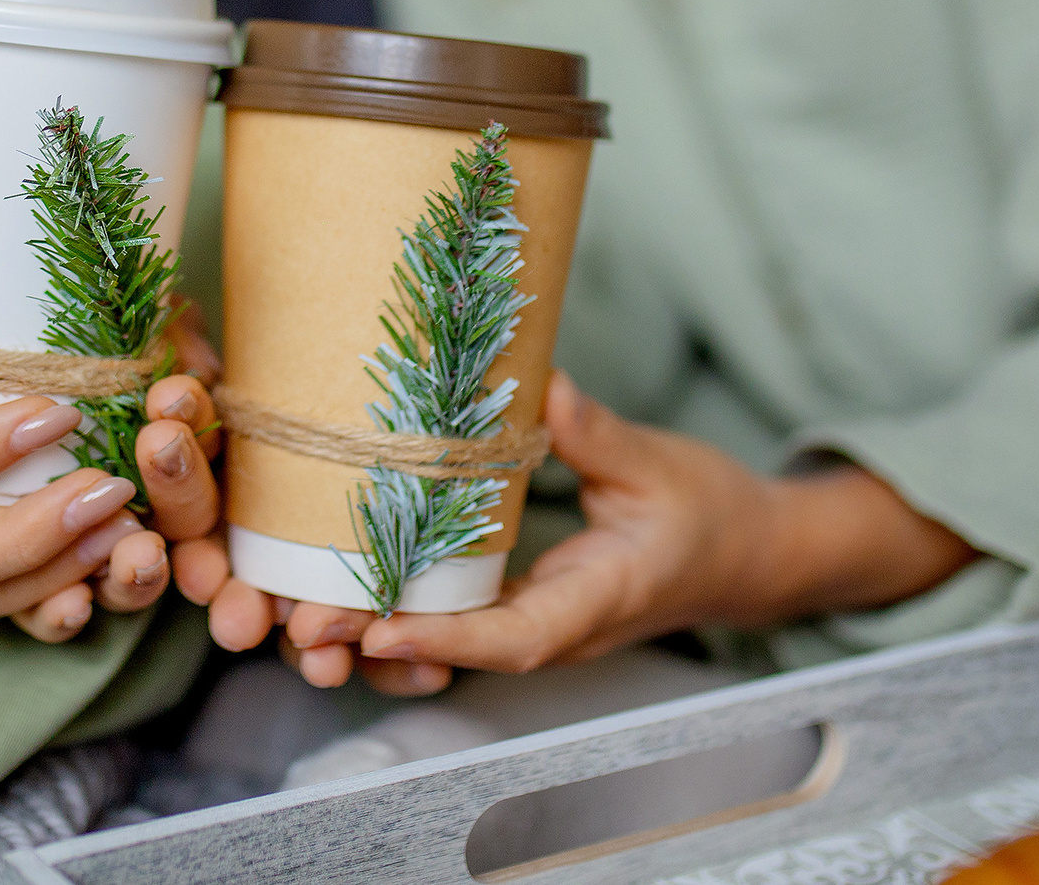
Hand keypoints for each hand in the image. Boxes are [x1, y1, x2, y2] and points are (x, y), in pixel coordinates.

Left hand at [213, 373, 974, 689]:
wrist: (745, 552)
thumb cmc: (709, 511)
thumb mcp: (658, 465)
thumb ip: (596, 433)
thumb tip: (543, 384)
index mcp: (595, 601)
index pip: (516, 639)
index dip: (446, 638)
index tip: (380, 626)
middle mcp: (554, 626)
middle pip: (456, 655)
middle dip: (376, 644)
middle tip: (298, 624)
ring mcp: (531, 620)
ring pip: (442, 649)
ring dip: (368, 638)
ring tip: (292, 617)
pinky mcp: (514, 602)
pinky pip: (448, 620)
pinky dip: (391, 614)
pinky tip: (334, 594)